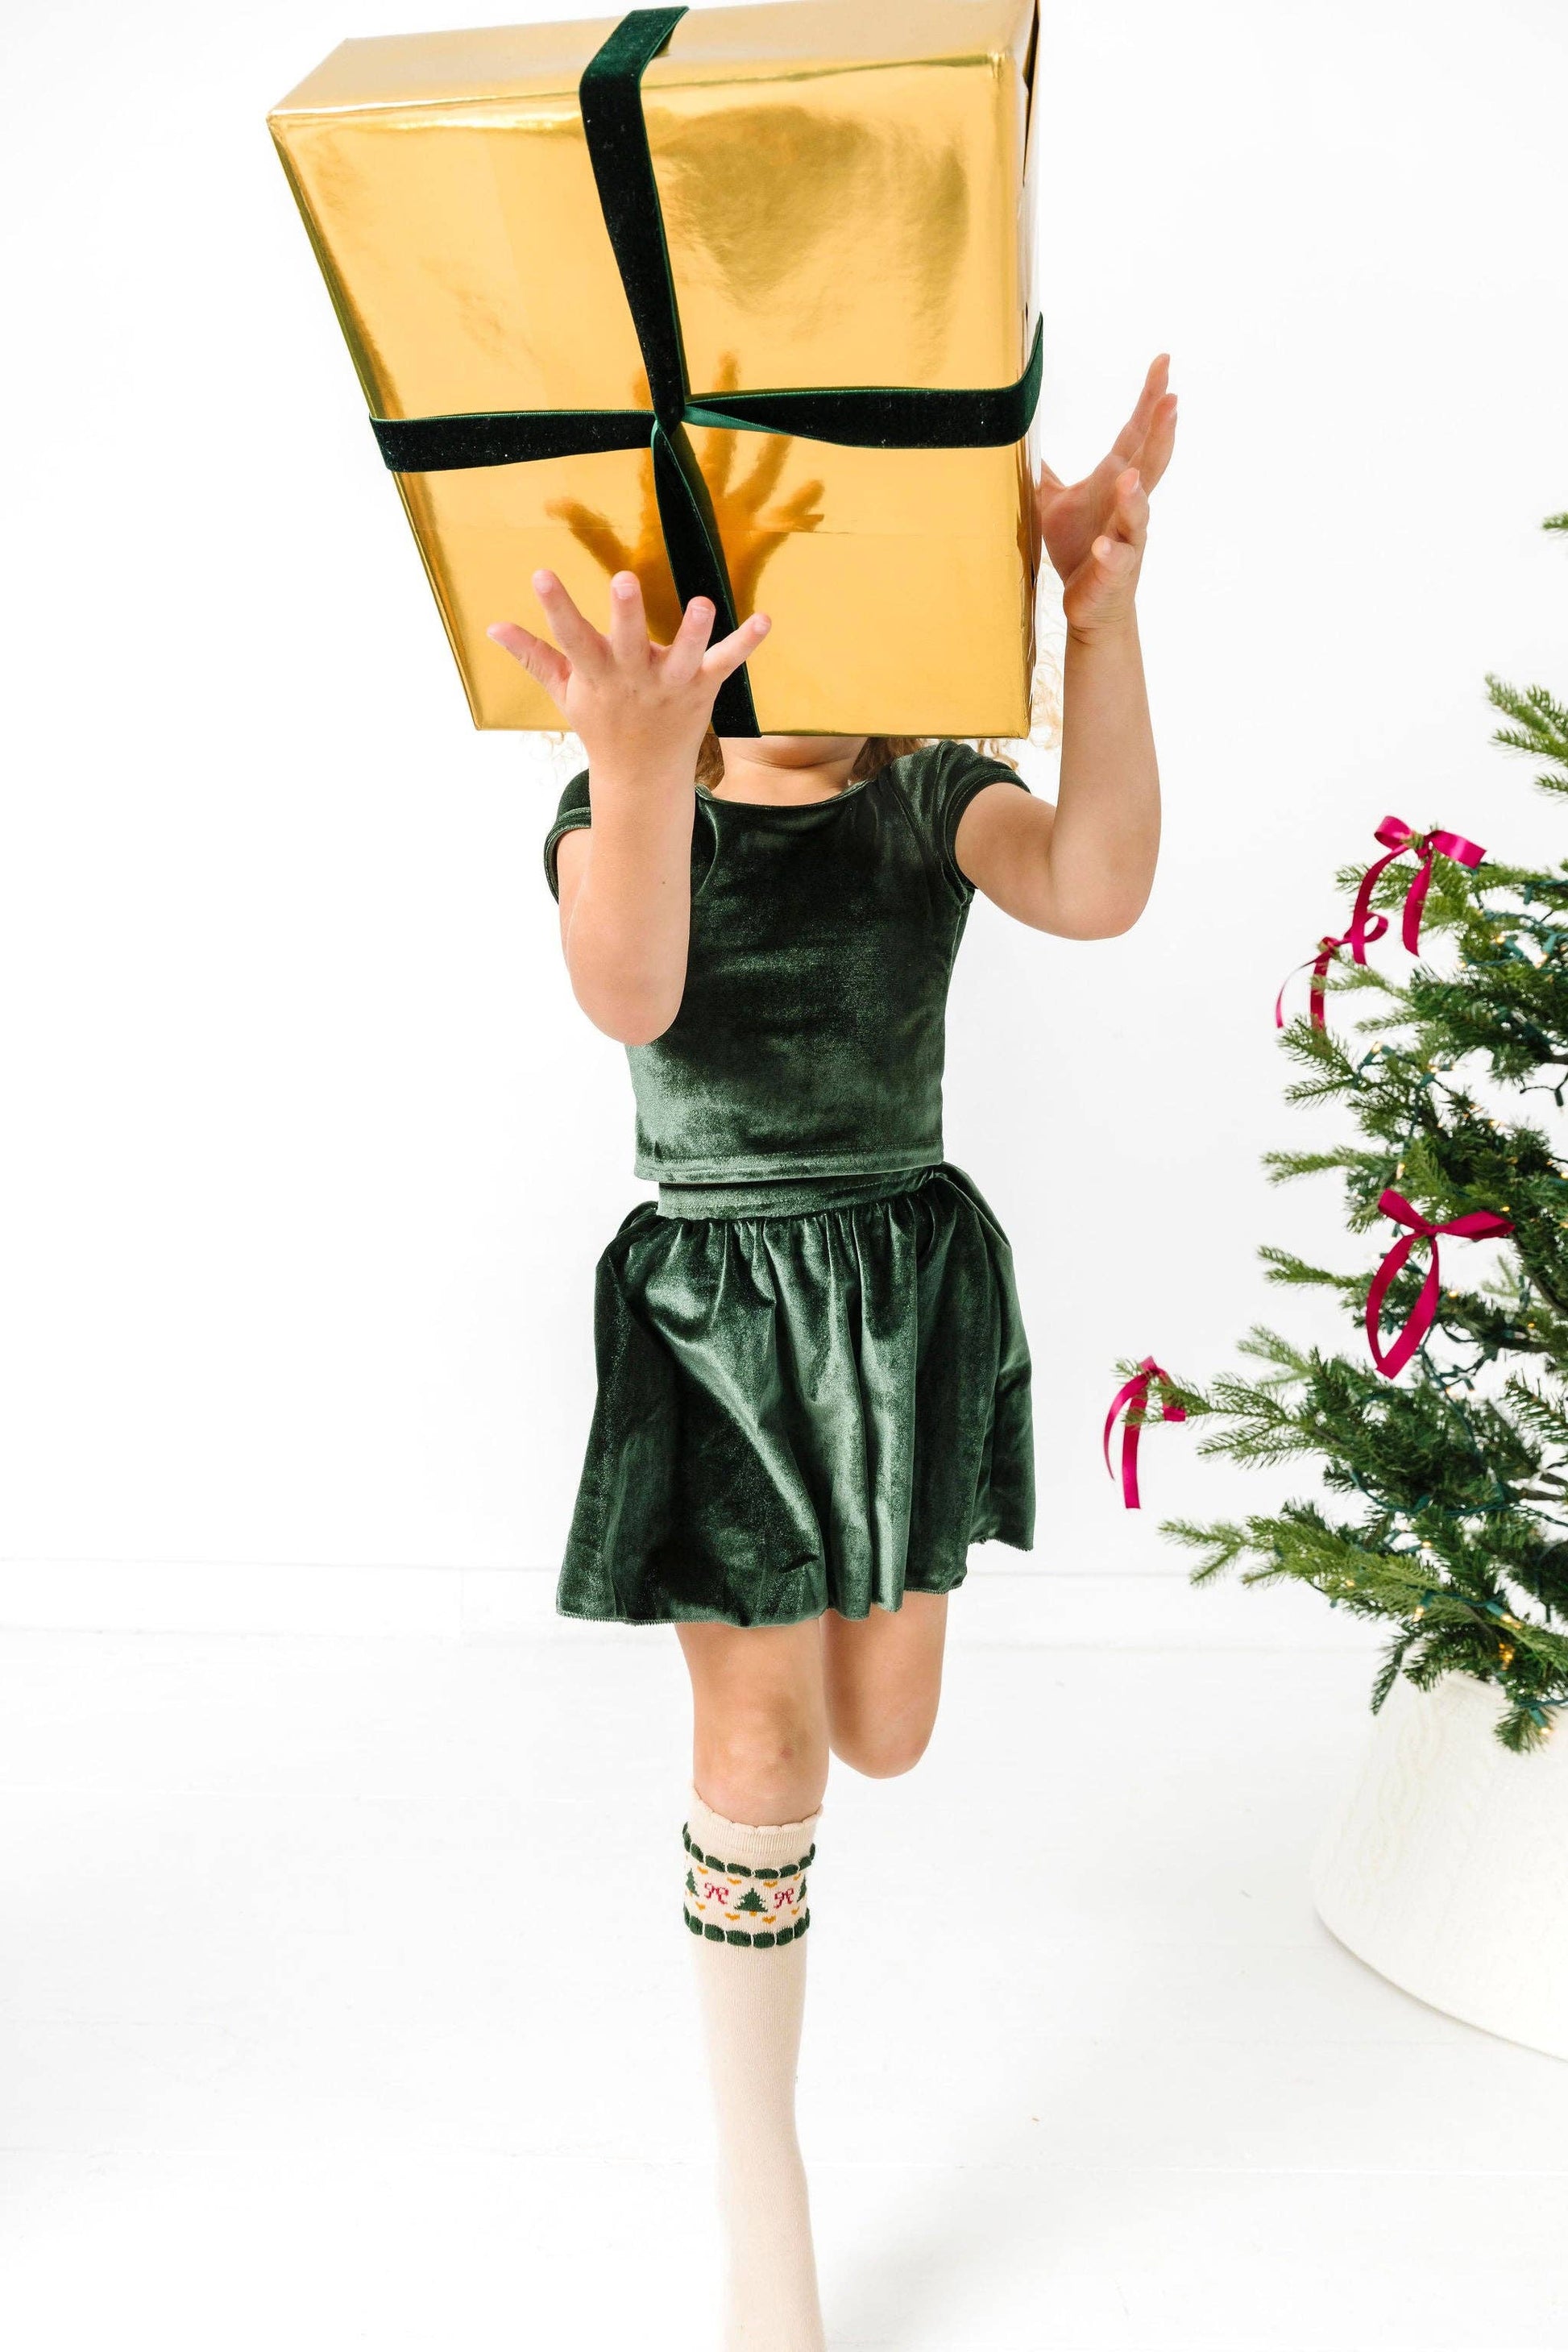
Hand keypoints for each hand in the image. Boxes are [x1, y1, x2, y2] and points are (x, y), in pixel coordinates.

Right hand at [487, 569, 769, 770]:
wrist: (642, 779)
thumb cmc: (602, 726)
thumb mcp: (564, 693)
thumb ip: (534, 656)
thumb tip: (493, 627)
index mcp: (598, 675)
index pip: (571, 638)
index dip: (556, 607)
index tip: (541, 575)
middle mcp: (635, 679)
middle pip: (628, 643)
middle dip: (626, 614)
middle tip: (622, 579)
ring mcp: (671, 685)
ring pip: (684, 657)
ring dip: (694, 633)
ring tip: (703, 604)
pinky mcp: (703, 688)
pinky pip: (727, 663)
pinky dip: (746, 644)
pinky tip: (765, 620)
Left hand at [1036, 353, 1176, 635]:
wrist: (1090, 605)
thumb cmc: (1077, 549)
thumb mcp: (1054, 502)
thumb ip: (1045, 470)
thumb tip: (1022, 437)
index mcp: (1114, 481)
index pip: (1136, 432)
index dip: (1149, 399)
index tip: (1163, 363)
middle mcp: (1128, 505)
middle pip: (1149, 464)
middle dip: (1161, 434)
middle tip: (1173, 401)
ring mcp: (1127, 540)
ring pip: (1138, 514)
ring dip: (1135, 497)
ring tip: (1130, 478)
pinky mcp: (1115, 573)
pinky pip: (1116, 561)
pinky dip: (1112, 552)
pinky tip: (1104, 545)